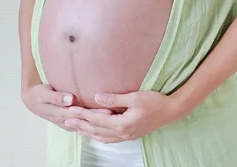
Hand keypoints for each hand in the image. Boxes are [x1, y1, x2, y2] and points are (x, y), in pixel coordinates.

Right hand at [21, 84, 112, 129]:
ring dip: (97, 122)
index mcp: (60, 114)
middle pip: (86, 121)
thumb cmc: (39, 95)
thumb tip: (70, 99)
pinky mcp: (68, 121)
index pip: (81, 116)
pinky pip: (82, 125)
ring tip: (112, 118)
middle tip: (115, 114)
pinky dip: (92, 125)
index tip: (107, 111)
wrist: (32, 101)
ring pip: (85, 124)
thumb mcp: (44, 94)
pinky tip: (102, 124)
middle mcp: (65, 121)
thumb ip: (57, 96)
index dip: (95, 114)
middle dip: (100, 118)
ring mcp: (67, 122)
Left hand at [64, 90, 178, 142]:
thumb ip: (115, 99)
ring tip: (76, 128)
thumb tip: (97, 98)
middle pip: (97, 130)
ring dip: (88, 132)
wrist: (171, 111)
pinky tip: (95, 133)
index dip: (83, 114)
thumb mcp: (134, 97)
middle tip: (66, 120)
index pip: (97, 120)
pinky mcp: (130, 135)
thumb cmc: (154, 101)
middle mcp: (123, 133)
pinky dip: (99, 136)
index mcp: (123, 124)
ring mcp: (127, 136)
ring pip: (102, 137)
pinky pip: (110, 139)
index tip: (71, 109)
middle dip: (81, 125)